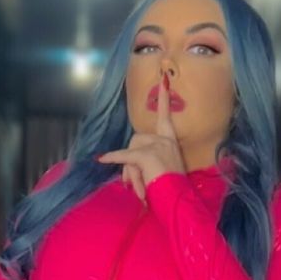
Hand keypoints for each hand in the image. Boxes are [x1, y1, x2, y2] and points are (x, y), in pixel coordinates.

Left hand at [96, 70, 186, 199]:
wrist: (178, 200)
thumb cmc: (172, 191)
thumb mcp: (161, 173)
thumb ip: (147, 165)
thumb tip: (128, 176)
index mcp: (171, 142)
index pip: (166, 116)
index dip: (164, 98)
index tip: (163, 79)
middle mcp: (165, 140)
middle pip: (136, 139)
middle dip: (130, 160)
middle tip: (130, 182)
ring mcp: (157, 145)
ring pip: (131, 150)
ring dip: (129, 170)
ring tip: (137, 189)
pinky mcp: (147, 155)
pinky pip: (125, 156)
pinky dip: (113, 158)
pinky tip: (102, 159)